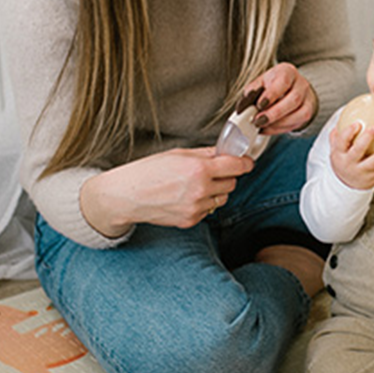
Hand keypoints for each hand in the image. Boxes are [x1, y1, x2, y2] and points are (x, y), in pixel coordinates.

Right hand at [80, 147, 253, 237]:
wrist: (127, 196)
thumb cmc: (148, 171)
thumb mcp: (178, 154)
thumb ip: (205, 154)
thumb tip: (225, 152)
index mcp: (199, 169)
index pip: (237, 167)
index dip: (244, 163)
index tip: (246, 162)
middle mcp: (201, 190)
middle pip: (232, 183)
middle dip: (226, 176)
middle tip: (212, 171)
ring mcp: (196, 208)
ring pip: (222, 198)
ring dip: (216, 191)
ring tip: (196, 184)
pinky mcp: (191, 220)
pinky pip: (208, 210)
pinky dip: (203, 203)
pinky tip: (186, 196)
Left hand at [242, 62, 318, 133]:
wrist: (291, 89)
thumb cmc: (273, 85)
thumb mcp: (261, 83)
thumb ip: (251, 92)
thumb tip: (242, 107)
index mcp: (287, 72)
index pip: (283, 81)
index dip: (272, 94)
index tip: (259, 105)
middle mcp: (301, 84)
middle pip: (293, 100)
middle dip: (274, 113)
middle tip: (258, 120)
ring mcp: (307, 99)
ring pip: (298, 114)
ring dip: (277, 123)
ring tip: (262, 126)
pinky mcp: (308, 112)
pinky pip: (297, 123)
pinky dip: (280, 128)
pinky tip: (269, 128)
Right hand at [330, 122, 373, 189]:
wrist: (346, 185)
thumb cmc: (344, 161)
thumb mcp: (336, 149)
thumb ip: (338, 135)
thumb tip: (343, 116)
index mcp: (340, 154)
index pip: (342, 142)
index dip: (348, 133)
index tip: (357, 123)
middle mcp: (349, 163)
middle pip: (357, 151)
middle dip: (366, 139)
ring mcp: (361, 172)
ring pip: (373, 162)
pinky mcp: (372, 178)